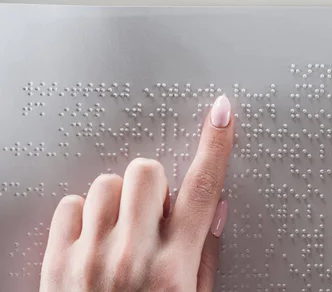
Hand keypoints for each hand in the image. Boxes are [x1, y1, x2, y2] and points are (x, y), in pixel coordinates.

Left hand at [40, 95, 233, 291]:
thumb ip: (204, 256)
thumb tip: (214, 208)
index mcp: (174, 268)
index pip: (204, 187)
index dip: (217, 143)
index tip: (223, 115)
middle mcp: (131, 257)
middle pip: (145, 171)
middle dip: (152, 185)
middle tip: (151, 214)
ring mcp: (89, 258)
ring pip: (106, 183)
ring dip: (118, 202)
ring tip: (120, 234)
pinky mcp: (55, 262)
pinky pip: (70, 205)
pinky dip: (84, 217)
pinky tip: (93, 243)